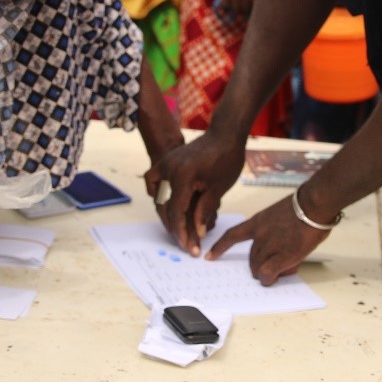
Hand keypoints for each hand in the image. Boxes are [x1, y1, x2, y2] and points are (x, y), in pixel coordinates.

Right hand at [144, 131, 244, 254]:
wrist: (225, 134)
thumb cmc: (226, 159)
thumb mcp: (218, 189)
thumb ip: (204, 211)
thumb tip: (198, 233)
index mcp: (182, 177)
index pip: (176, 212)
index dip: (182, 232)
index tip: (188, 247)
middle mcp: (168, 169)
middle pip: (164, 207)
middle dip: (174, 227)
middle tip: (185, 243)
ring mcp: (165, 164)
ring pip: (157, 196)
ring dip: (166, 213)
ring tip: (178, 229)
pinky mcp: (167, 161)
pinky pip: (155, 181)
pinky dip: (158, 194)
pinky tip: (167, 204)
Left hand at [206, 195, 328, 285]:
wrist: (314, 205)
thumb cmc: (305, 208)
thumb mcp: (280, 215)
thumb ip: (274, 231)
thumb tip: (279, 250)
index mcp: (258, 222)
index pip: (232, 235)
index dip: (220, 247)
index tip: (209, 256)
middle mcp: (259, 235)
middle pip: (251, 259)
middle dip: (262, 265)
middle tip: (279, 264)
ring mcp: (269, 246)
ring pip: (258, 269)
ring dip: (269, 272)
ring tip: (287, 266)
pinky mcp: (281, 256)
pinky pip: (267, 274)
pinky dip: (270, 279)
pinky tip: (276, 277)